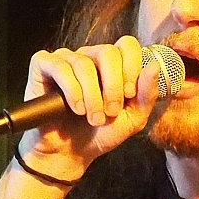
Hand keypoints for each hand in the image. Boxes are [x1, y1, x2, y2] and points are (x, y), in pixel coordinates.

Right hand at [19, 34, 157, 177]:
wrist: (71, 153)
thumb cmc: (101, 133)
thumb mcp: (133, 118)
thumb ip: (147, 94)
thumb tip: (154, 66)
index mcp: (113, 64)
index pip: (127, 45)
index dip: (132, 67)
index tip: (129, 95)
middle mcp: (90, 57)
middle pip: (108, 52)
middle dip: (113, 85)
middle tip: (111, 111)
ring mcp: (66, 59)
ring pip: (83, 63)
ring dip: (92, 96)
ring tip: (93, 118)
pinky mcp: (43, 66)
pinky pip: (58, 66)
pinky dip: (70, 89)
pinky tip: (75, 107)